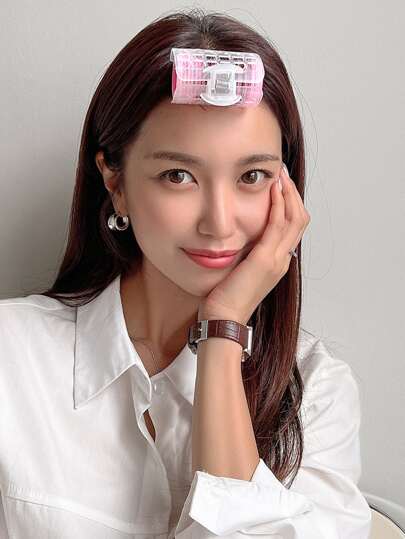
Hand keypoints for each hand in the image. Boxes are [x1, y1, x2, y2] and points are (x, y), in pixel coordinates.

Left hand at [198, 164, 310, 324]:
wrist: (223, 319)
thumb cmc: (225, 298)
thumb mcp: (239, 271)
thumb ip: (245, 255)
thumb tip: (239, 239)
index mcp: (278, 262)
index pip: (293, 227)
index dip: (290, 204)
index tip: (280, 185)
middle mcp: (282, 260)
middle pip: (300, 219)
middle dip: (293, 193)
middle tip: (282, 173)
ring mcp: (277, 260)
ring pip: (295, 219)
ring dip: (288, 193)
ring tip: (280, 174)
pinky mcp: (265, 260)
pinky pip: (278, 225)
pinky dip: (279, 205)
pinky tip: (272, 189)